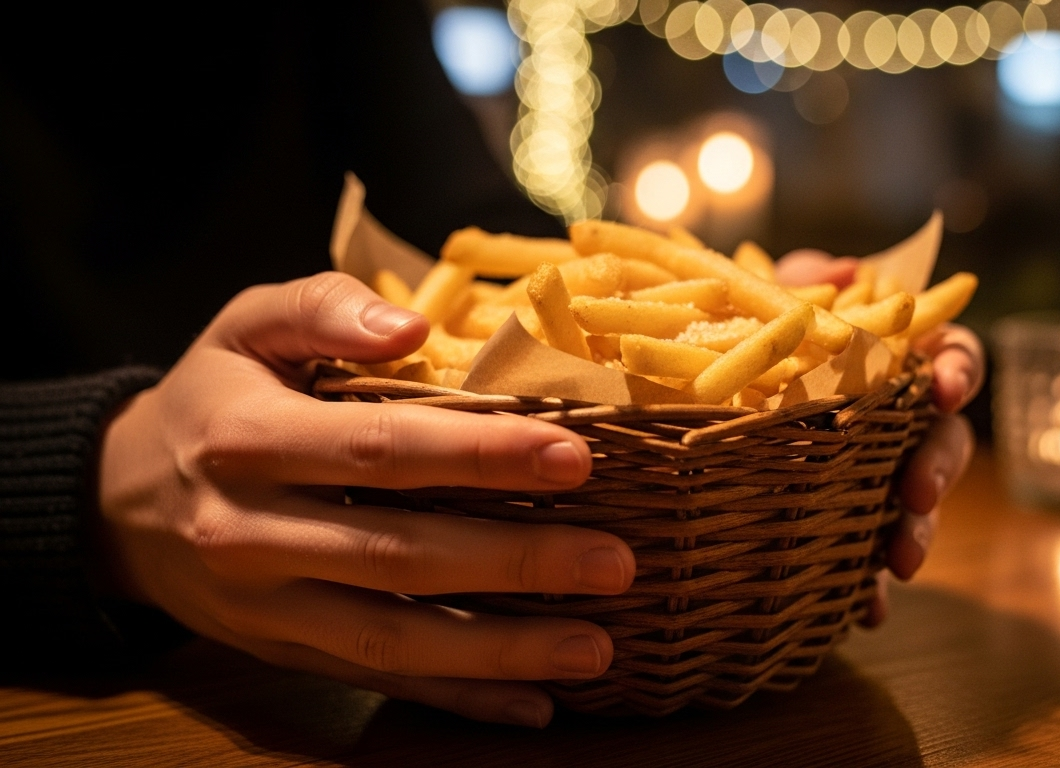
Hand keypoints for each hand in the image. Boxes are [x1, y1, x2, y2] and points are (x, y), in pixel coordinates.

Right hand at [96, 272, 635, 727]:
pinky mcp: (284, 652)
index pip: (378, 450)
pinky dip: (458, 701)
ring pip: (392, 642)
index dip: (478, 455)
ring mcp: (267, 608)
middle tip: (615, 560)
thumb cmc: (214, 397)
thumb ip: (323, 307)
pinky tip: (534, 703)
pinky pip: (375, 683)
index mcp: (246, 441)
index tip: (575, 455)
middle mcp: (251, 535)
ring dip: (500, 652)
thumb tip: (413, 324)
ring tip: (596, 647)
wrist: (118, 500)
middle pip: (398, 556)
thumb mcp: (245, 326)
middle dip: (515, 563)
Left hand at [776, 250, 980, 625]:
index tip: (943, 390)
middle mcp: (902, 417)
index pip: (954, 357)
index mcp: (900, 357)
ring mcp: (879, 470)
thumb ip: (811, 278)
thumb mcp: (777, 292)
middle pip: (948, 437)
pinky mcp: (849, 517)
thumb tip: (850, 267)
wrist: (706, 376)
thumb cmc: (757, 326)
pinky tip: (866, 610)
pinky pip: (870, 554)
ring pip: (919, 502)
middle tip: (916, 490)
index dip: (958, 372)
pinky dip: (871, 584)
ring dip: (918, 532)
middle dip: (939, 465)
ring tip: (897, 563)